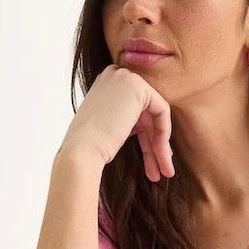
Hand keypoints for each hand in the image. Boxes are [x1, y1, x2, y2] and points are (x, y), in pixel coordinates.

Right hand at [60, 65, 174, 181]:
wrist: (82, 150)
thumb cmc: (91, 147)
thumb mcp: (112, 129)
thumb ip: (128, 123)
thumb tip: (152, 132)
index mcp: (106, 84)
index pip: (135, 111)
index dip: (146, 137)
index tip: (152, 161)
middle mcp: (115, 75)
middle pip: (146, 115)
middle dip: (155, 145)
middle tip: (161, 172)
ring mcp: (126, 78)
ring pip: (155, 116)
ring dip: (161, 147)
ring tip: (166, 173)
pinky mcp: (138, 86)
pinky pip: (162, 111)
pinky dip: (163, 133)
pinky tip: (162, 153)